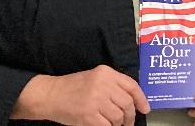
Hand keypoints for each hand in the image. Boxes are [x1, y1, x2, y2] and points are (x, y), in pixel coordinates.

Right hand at [11, 65, 149, 124]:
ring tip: (115, 124)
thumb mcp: (96, 78)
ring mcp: (95, 100)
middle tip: (128, 122)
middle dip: (130, 116)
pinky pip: (107, 125)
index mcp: (106, 73)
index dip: (141, 99)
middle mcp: (103, 84)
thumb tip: (134, 100)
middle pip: (127, 103)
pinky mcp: (88, 115)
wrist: (49, 95)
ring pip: (118, 116)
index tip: (145, 109)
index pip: (132, 86)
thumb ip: (113, 85)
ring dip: (119, 123)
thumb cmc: (73, 87)